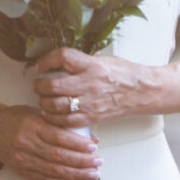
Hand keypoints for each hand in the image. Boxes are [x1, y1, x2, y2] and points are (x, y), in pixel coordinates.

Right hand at [0, 104, 101, 179]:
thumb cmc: (15, 118)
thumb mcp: (36, 112)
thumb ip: (60, 124)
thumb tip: (88, 137)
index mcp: (32, 126)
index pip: (59, 137)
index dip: (78, 144)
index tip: (94, 148)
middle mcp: (27, 144)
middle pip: (58, 156)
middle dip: (81, 161)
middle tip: (98, 162)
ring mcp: (24, 160)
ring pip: (53, 170)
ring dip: (75, 174)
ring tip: (92, 174)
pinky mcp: (22, 171)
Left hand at [32, 47, 147, 127]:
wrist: (141, 91)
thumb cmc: (123, 73)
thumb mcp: (101, 59)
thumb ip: (80, 62)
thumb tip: (58, 63)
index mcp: (91, 65)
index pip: (63, 57)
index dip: (47, 60)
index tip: (40, 65)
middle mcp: (89, 83)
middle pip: (54, 85)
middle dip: (40, 86)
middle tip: (37, 85)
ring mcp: (90, 103)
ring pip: (56, 106)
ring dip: (44, 103)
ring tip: (43, 99)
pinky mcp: (91, 117)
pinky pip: (66, 122)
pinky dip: (54, 118)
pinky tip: (52, 114)